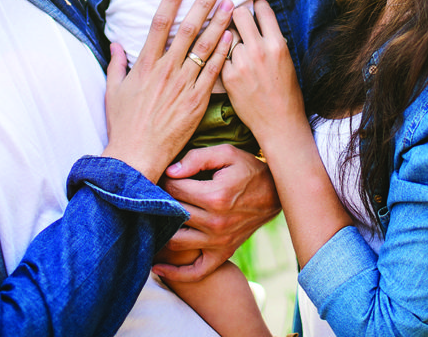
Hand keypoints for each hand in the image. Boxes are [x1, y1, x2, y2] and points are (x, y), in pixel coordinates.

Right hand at [102, 0, 233, 181]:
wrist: (136, 154)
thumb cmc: (123, 124)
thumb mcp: (113, 90)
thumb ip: (116, 64)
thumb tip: (116, 44)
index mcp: (145, 64)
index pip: (159, 23)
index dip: (171, 0)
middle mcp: (166, 70)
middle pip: (187, 29)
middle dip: (202, 5)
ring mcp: (183, 84)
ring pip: (205, 47)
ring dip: (219, 23)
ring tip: (232, 5)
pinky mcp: (197, 101)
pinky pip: (214, 72)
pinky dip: (223, 53)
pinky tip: (232, 37)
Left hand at [155, 144, 279, 281]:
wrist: (275, 193)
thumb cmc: (248, 169)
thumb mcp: (226, 154)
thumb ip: (197, 158)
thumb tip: (170, 172)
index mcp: (215, 196)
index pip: (174, 190)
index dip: (165, 181)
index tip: (164, 176)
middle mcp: (216, 222)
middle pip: (173, 214)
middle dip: (159, 203)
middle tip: (155, 195)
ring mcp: (219, 241)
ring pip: (176, 242)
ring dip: (160, 232)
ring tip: (152, 221)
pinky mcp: (223, 253)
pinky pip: (196, 271)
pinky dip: (175, 273)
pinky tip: (157, 267)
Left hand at [222, 0, 306, 143]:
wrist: (279, 123)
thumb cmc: (286, 93)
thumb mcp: (286, 60)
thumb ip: (272, 40)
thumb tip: (259, 22)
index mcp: (277, 44)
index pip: (262, 10)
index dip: (256, 5)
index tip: (253, 6)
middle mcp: (259, 50)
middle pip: (239, 14)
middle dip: (236, 13)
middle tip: (235, 17)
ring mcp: (242, 63)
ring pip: (226, 35)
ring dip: (228, 37)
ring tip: (231, 44)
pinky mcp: (228, 76)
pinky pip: (220, 55)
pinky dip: (222, 56)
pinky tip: (226, 60)